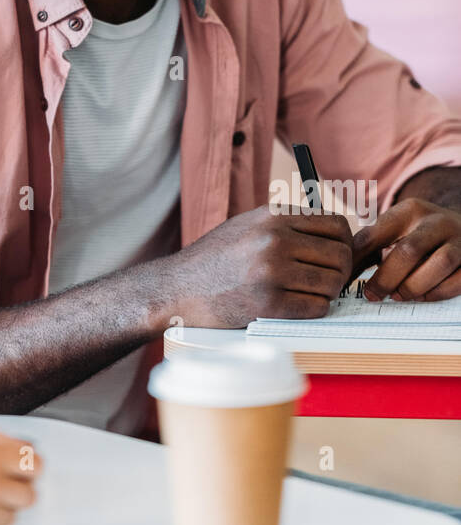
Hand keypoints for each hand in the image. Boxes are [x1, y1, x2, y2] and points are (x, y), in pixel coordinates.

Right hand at [170, 204, 353, 327]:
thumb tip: (339, 236)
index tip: (336, 254)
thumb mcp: (250, 225)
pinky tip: (296, 305)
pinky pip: (317, 307)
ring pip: (333, 283)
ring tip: (307, 292)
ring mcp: (272, 272)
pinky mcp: (269, 304)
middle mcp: (274, 239)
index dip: (344, 243)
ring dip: (326, 292)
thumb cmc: (217, 258)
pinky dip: (313, 309)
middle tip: (326, 279)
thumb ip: (289, 225)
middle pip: (341, 255)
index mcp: (273, 215)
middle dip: (340, 271)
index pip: (337, 224)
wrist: (180, 288)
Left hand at [351, 199, 460, 300]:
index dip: (357, 259)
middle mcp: (437, 222)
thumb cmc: (419, 232)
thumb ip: (368, 247)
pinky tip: (423, 296)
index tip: (347, 278)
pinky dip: (437, 292)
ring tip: (399, 295)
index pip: (377, 233)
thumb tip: (342, 273)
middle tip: (374, 294)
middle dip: (387, 278)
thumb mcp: (394, 229)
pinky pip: (459, 280)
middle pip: (409, 250)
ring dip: (414, 286)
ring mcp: (459, 240)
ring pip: (439, 264)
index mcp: (409, 210)